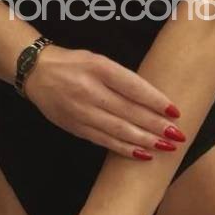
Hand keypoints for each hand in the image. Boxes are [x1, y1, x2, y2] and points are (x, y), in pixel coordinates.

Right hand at [22, 44, 185, 159]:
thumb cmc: (74, 64)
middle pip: (129, 112)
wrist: (37, 73)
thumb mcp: (98, 60)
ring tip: (166, 147)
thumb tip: (154, 101)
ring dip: (145, 140)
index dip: (156, 101)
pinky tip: (142, 154)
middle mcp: (89, 90)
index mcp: (98, 68)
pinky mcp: (75, 127)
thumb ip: (122, 78)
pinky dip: (125, 148)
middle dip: (156, 126)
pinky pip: (104, 141)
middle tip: (178, 136)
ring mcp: (81, 111)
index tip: (175, 112)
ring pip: (118, 130)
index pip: (133, 87)